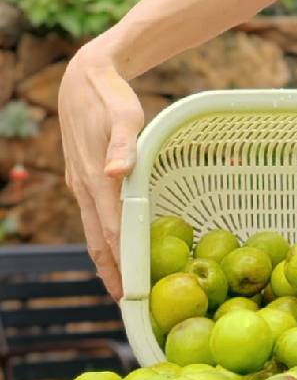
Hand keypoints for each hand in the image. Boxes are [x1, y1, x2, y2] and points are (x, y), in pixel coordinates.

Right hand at [58, 45, 144, 299]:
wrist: (86, 78)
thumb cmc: (111, 97)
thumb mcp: (124, 115)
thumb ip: (124, 144)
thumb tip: (119, 172)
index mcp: (97, 177)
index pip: (111, 230)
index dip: (122, 261)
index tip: (131, 288)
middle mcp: (85, 186)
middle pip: (98, 238)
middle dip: (111, 271)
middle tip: (126, 302)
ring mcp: (82, 182)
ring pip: (94, 229)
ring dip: (106, 257)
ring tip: (120, 283)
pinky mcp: (84, 176)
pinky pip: (94, 214)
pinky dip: (104, 235)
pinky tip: (114, 243)